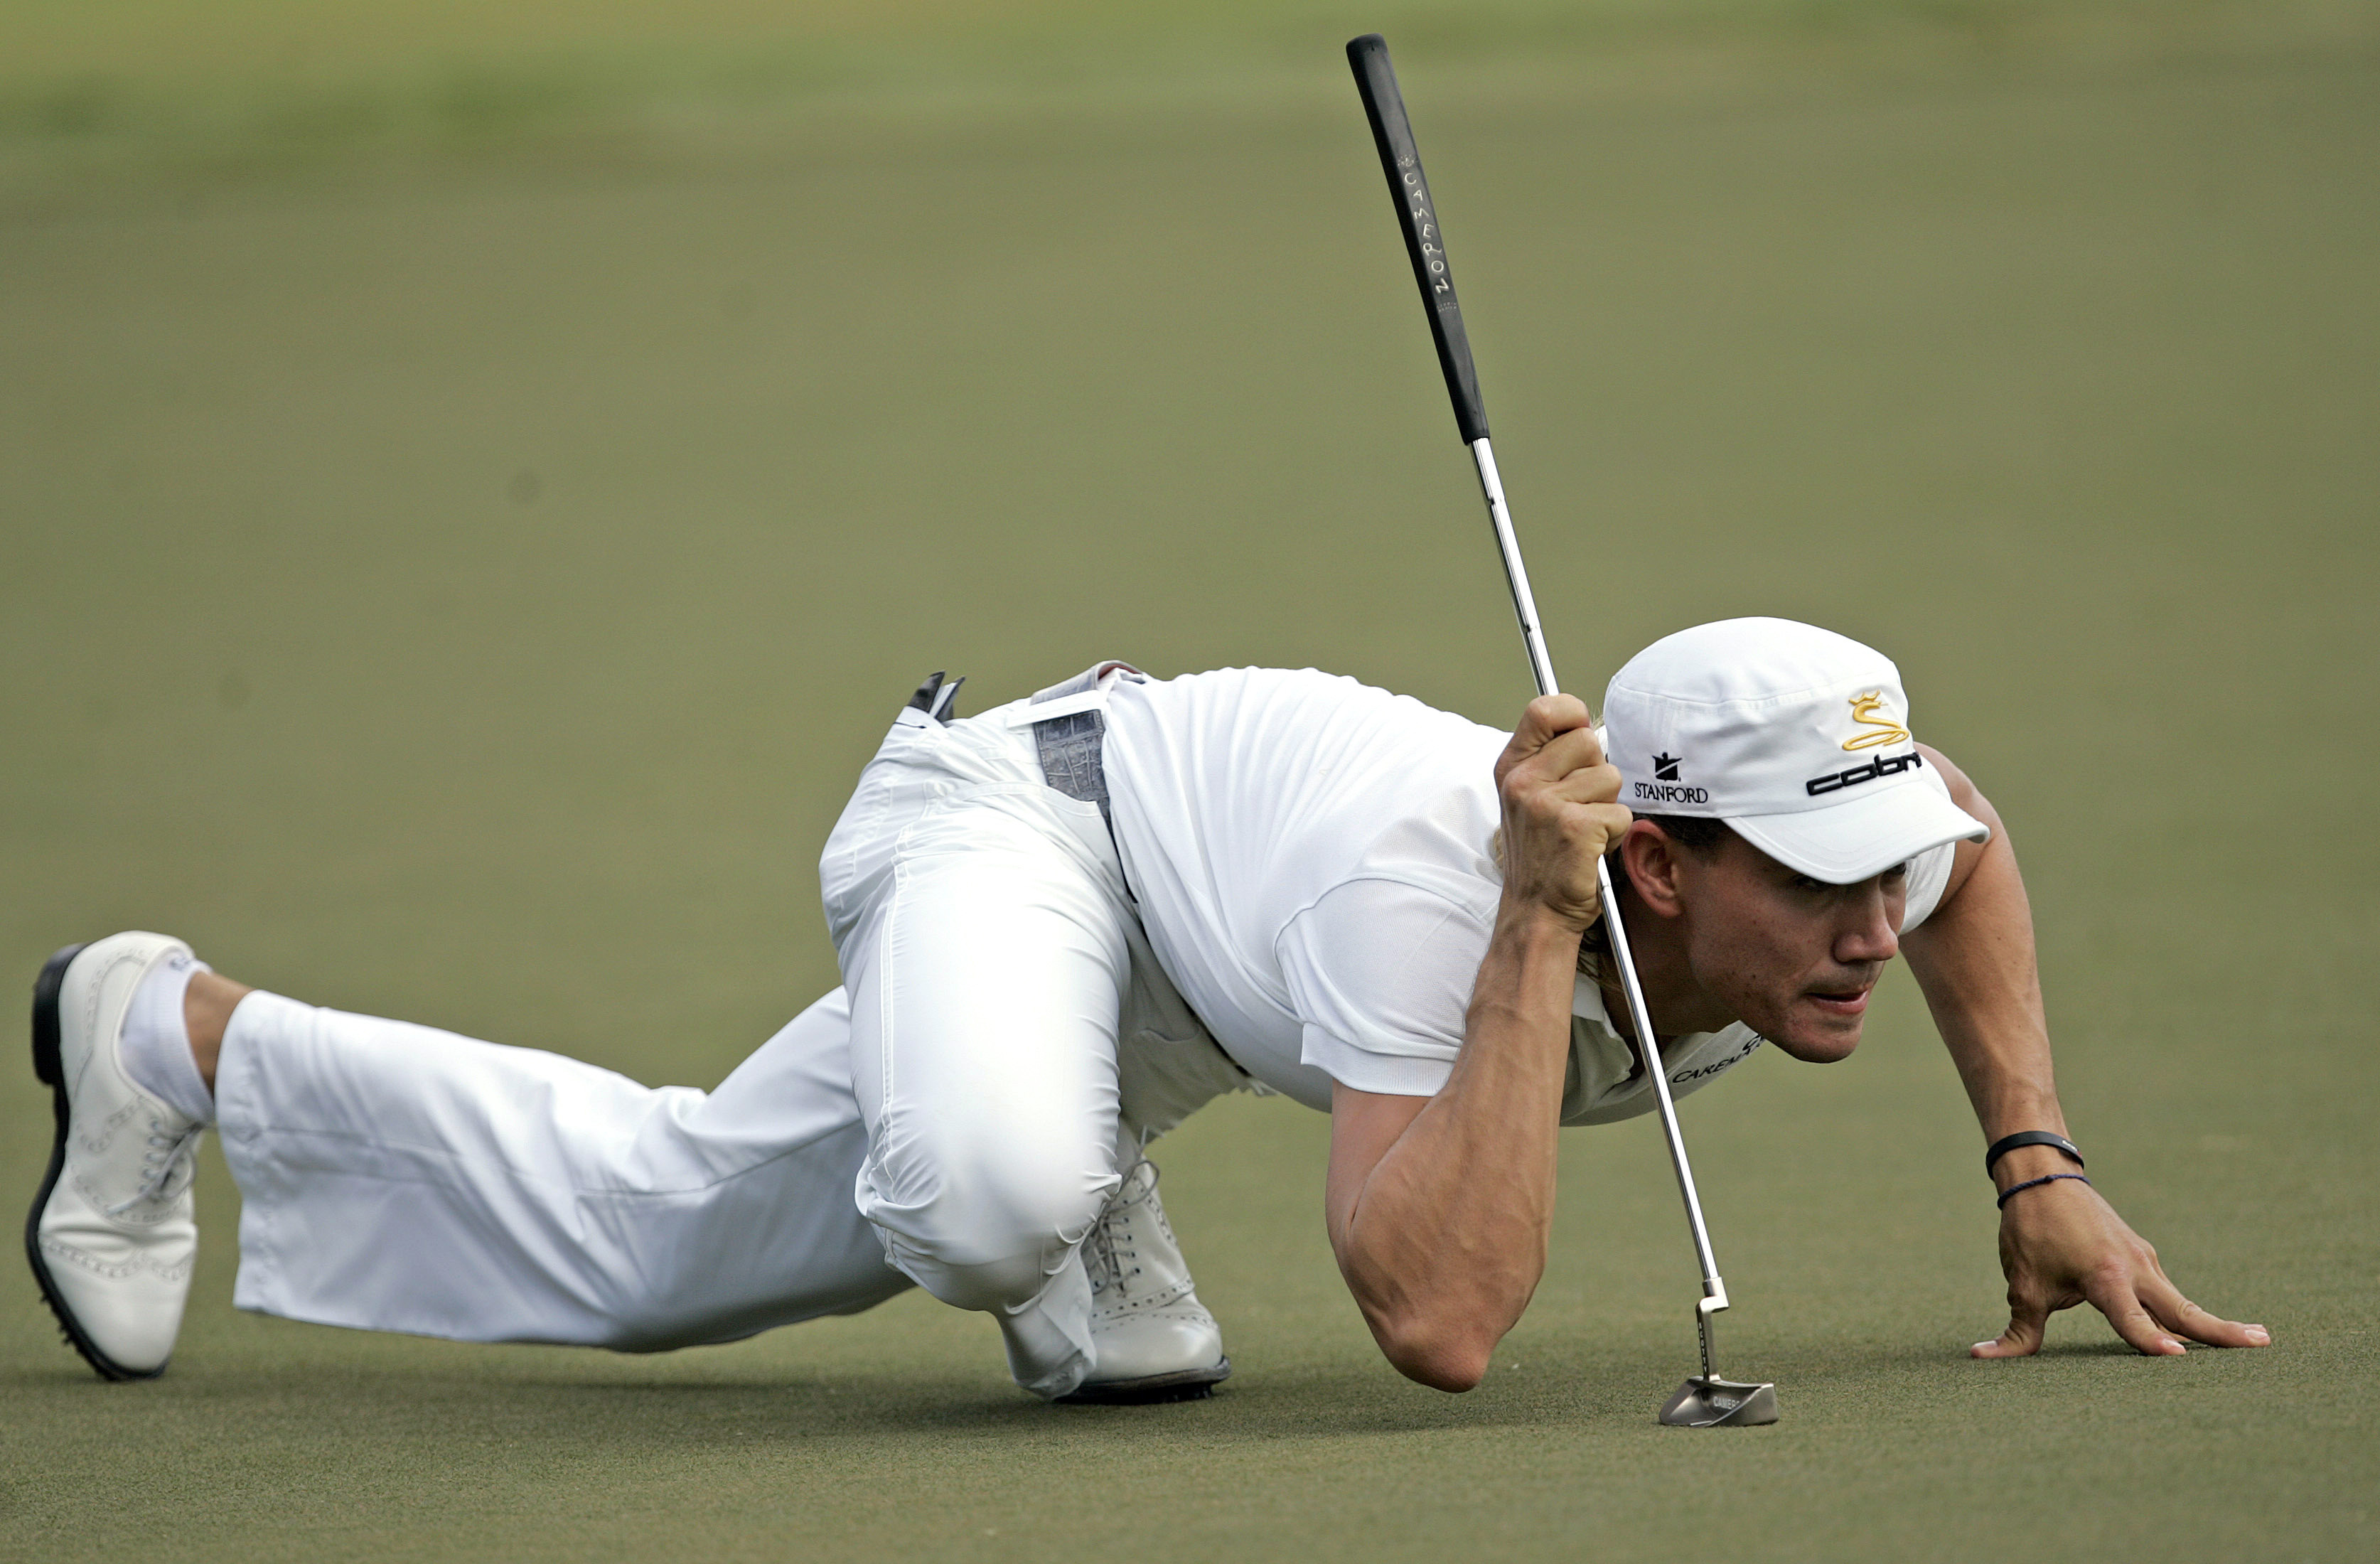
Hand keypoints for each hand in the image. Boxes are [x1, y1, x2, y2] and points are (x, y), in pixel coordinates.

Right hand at [1492, 694, 1631, 933]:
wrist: (1535, 910)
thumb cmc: (1540, 855)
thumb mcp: (1527, 798)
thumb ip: (1550, 760)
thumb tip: (1588, 728)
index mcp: (1512, 767)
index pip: (1544, 709)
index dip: (1572, 716)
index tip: (1578, 736)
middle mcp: (1523, 781)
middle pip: (1588, 741)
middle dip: (1596, 773)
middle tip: (1579, 805)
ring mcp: (1547, 803)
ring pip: (1610, 777)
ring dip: (1607, 806)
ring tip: (1584, 829)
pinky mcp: (1575, 826)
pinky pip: (1620, 812)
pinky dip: (1614, 833)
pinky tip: (1590, 847)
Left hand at [1972, 1176, 2271, 1356]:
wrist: (2042, 1175)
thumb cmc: (2031, 1230)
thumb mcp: (2022, 1283)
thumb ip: (2017, 1330)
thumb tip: (1982, 1358)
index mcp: (2105, 1277)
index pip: (2132, 1319)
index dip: (2150, 1341)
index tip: (2177, 1357)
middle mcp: (2134, 1268)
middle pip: (2183, 1308)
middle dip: (2222, 1329)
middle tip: (2263, 1344)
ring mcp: (2143, 1260)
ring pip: (2178, 1301)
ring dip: (2208, 1324)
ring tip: (2249, 1341)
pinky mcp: (2140, 1256)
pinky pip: (2165, 1292)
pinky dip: (2182, 1312)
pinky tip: (2199, 1331)